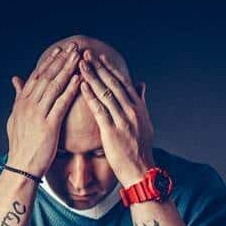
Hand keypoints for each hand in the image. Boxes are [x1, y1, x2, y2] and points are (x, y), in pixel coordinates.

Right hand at [6, 42, 80, 176]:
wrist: (22, 167)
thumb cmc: (22, 146)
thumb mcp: (15, 118)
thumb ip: (17, 98)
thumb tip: (15, 80)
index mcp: (22, 102)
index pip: (37, 76)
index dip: (49, 62)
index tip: (61, 50)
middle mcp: (28, 104)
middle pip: (46, 76)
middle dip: (61, 60)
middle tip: (74, 46)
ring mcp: (37, 114)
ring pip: (54, 85)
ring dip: (68, 69)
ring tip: (80, 57)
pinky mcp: (48, 125)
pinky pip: (61, 103)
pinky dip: (70, 90)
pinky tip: (80, 80)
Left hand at [78, 50, 154, 186]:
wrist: (141, 171)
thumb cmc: (140, 149)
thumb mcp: (145, 123)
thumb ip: (141, 102)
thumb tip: (141, 84)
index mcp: (140, 109)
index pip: (123, 83)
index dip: (110, 69)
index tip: (99, 57)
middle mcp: (132, 112)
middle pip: (113, 84)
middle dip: (98, 67)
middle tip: (85, 54)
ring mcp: (123, 121)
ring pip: (105, 94)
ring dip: (92, 77)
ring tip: (80, 65)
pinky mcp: (112, 132)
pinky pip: (99, 110)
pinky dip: (90, 96)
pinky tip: (81, 86)